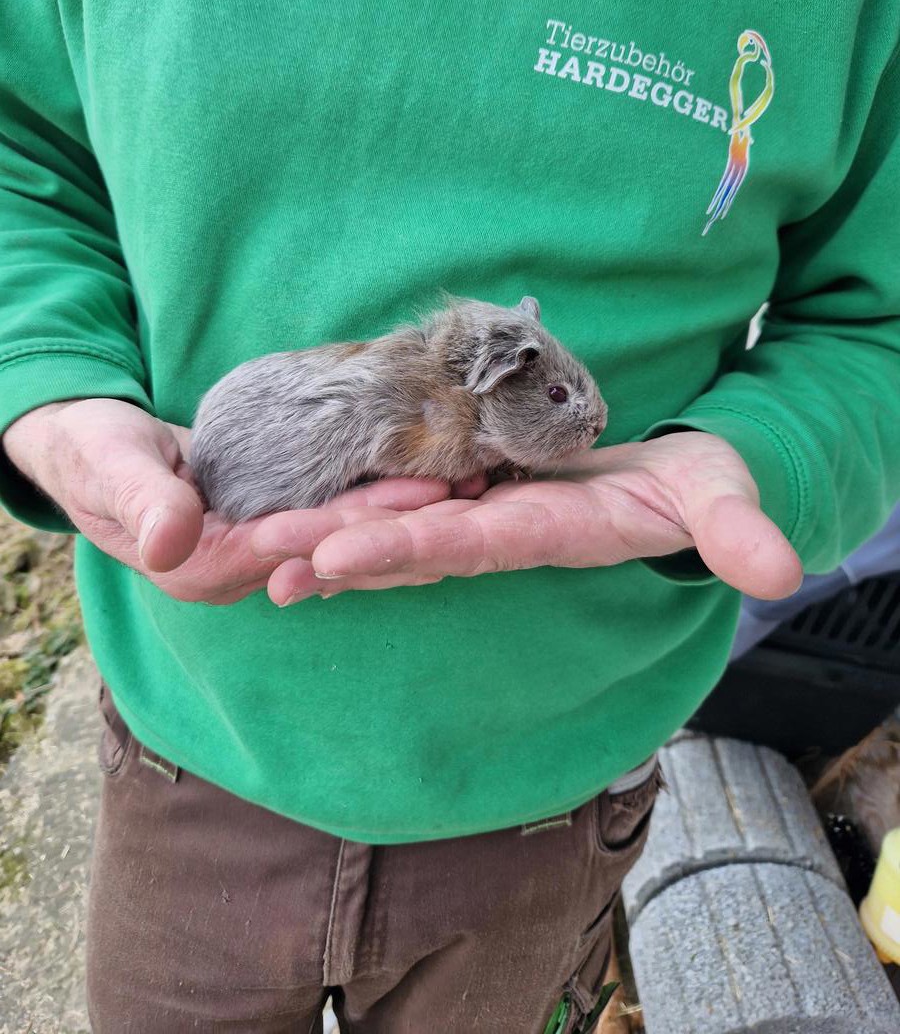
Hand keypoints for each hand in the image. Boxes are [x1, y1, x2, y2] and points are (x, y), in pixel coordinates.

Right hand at [1, 399, 461, 603]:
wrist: (90, 451)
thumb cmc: (91, 451)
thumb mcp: (108, 466)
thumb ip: (144, 499)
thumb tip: (173, 541)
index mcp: (204, 567)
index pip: (298, 543)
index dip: (361, 519)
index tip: (423, 494)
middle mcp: (243, 570)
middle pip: (338, 546)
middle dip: (406, 518)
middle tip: (472, 486)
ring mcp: (261, 551)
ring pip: (346, 534)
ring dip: (407, 511)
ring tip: (472, 482)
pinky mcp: (273, 526)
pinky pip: (335, 512)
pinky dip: (380, 495)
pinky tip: (430, 474)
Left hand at [250, 432, 803, 603]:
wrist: (671, 483)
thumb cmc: (697, 489)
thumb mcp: (723, 497)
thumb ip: (738, 529)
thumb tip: (781, 568)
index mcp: (548, 531)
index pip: (469, 546)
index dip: (406, 551)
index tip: (337, 560)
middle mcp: (502, 530)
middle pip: (410, 543)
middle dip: (337, 550)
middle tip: (261, 556)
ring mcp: (485, 510)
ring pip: (399, 522)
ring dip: (331, 532)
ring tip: (259, 542)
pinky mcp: (477, 485)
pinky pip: (410, 494)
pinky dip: (357, 500)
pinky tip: (303, 504)